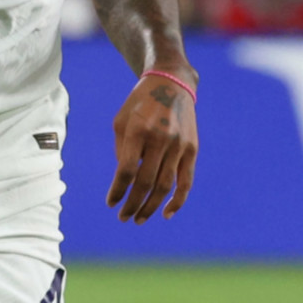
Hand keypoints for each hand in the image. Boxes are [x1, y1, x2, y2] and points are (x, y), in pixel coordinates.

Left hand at [107, 70, 197, 223]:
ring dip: (151, 207)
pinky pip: (186, 181)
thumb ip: (122, 151)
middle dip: (132, 205)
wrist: (172, 83)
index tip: (110, 203)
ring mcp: (179, 145)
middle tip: (123, 217)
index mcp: (138, 130)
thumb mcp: (121, 121)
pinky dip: (178, 201)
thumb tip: (125, 182)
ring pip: (165, 186)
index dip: (117, 191)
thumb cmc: (140, 104)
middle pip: (145, 182)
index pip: (126, 171)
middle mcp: (160, 138)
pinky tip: (166, 213)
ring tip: (139, 219)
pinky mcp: (192, 149)